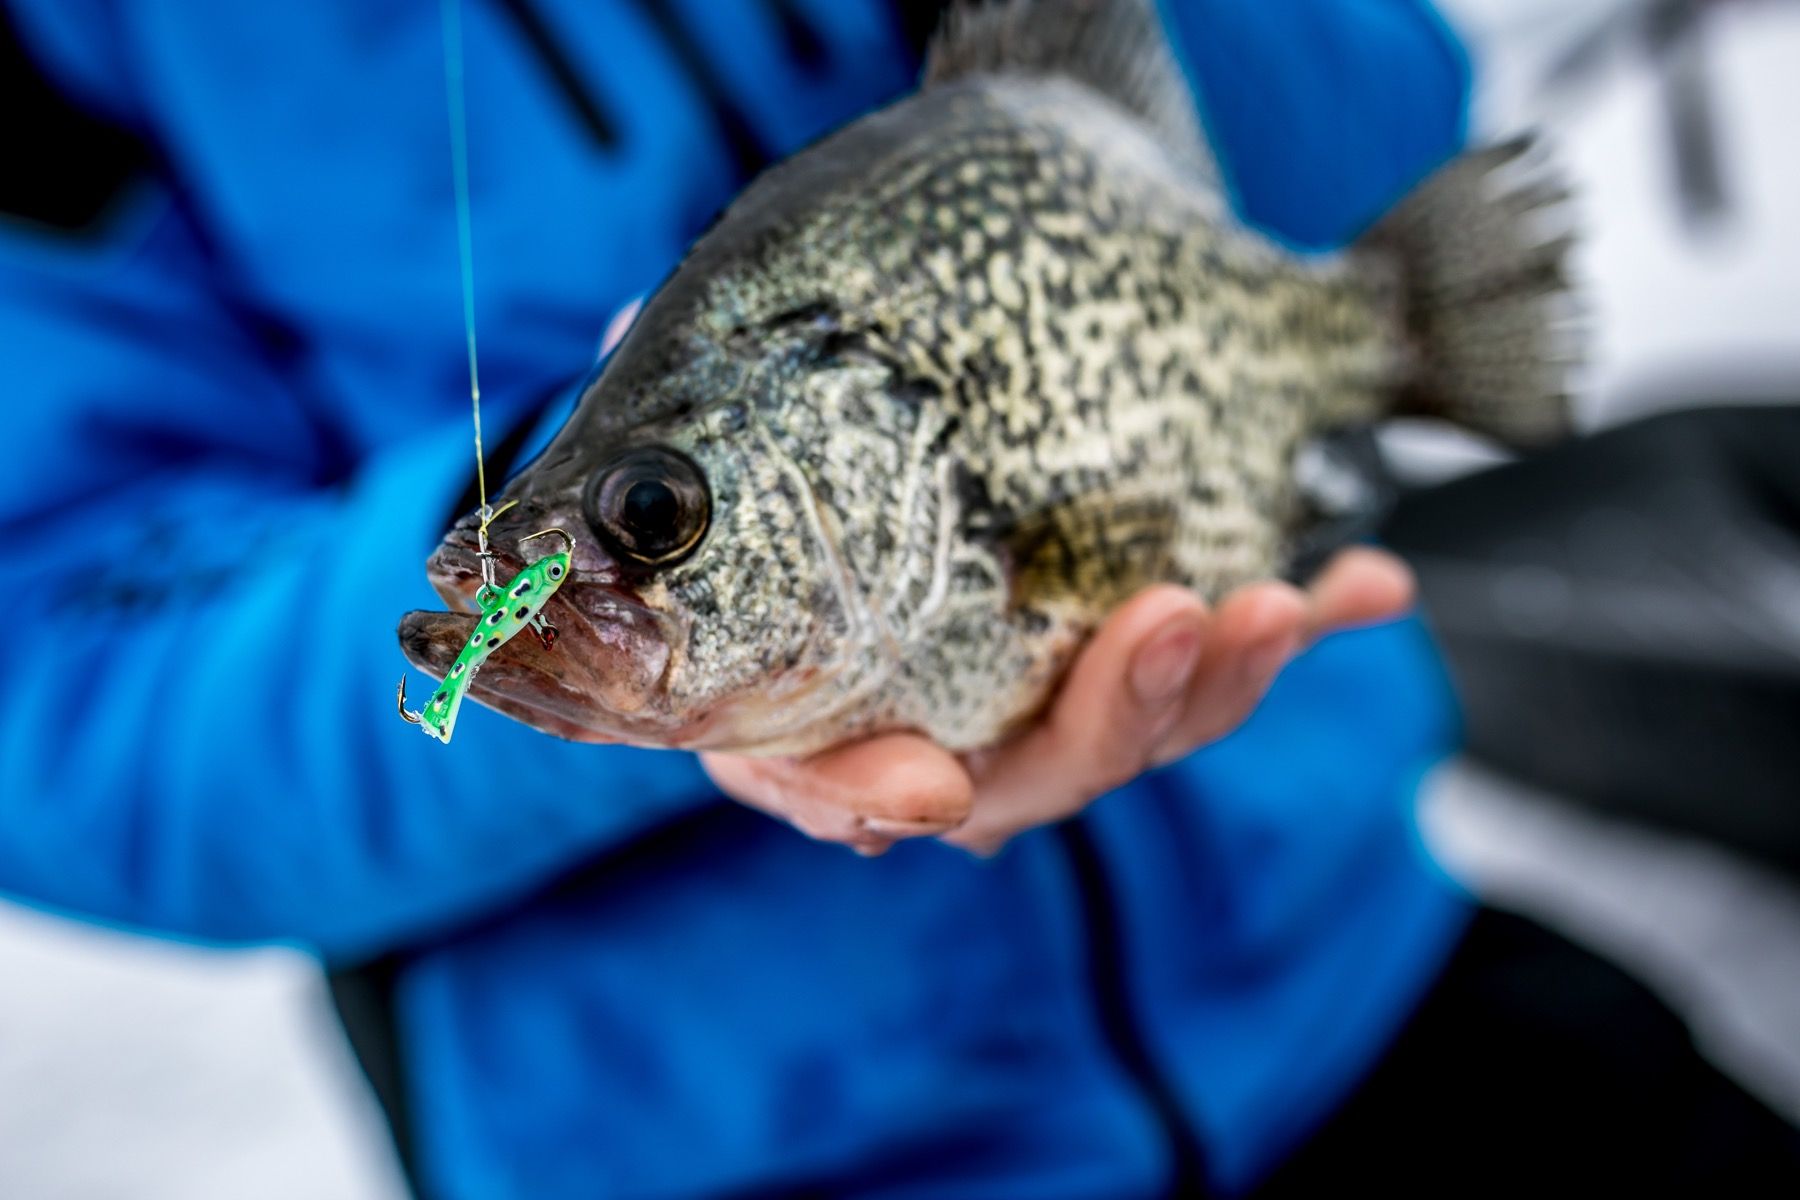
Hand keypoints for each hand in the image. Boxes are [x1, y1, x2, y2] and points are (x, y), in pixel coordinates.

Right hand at [701, 547, 1414, 855]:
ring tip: (1290, 598)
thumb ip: (814, 774)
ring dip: (1244, 655)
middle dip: (1149, 694)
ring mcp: (1097, 690)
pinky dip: (1316, 613)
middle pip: (1109, 750)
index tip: (971, 770)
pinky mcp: (1151, 632)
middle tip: (1174, 617)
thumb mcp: (756, 719)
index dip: (1007, 775)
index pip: (990, 798)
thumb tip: (919, 808)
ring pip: (1187, 700)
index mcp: (939, 779)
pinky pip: (1235, 631)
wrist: (783, 569)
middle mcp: (1029, 751)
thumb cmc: (764, 648)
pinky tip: (1375, 585)